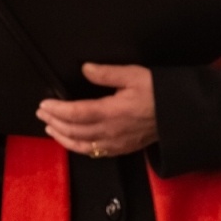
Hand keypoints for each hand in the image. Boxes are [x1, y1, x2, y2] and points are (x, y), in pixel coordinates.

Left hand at [36, 63, 156, 158]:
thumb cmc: (159, 93)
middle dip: (54, 121)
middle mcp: (111, 131)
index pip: (76, 113)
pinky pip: (94, 152)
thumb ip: (107, 73)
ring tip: (50, 127)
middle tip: (42, 112)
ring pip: (81, 145)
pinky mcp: (121, 149)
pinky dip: (77, 147)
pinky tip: (72, 141)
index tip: (44, 104)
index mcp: (113, 112)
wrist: (179, 114)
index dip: (57, 110)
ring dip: (61, 137)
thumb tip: (85, 69)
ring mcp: (116, 143)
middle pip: (74, 130)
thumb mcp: (135, 75)